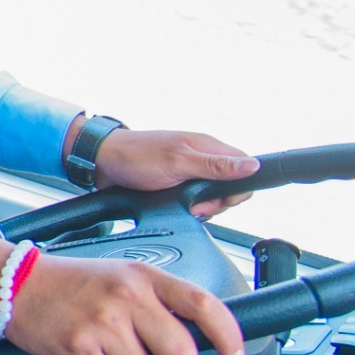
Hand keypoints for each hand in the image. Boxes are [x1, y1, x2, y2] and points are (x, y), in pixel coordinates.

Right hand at [0, 244, 247, 354]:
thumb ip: (160, 300)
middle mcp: (127, 297)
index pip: (204, 306)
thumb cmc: (72, 282)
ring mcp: (102, 323)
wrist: (16, 282)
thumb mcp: (122, 275)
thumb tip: (197, 337)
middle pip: (181, 353)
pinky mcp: (77, 347)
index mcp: (144, 277)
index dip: (229, 337)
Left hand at [93, 128, 259, 217]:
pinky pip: (195, 198)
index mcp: (207, 146)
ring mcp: (189, 170)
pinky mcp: (176, 182)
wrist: (101, 163)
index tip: (219, 200)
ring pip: (212, 195)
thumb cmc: (135, 157)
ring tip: (185, 208)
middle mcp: (201, 157)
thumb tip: (252, 165)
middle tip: (197, 207)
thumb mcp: (178, 163)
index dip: (239, 188)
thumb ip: (216, 166)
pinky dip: (190, 207)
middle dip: (217, 202)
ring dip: (202, 207)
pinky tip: (179, 208)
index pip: (245, 166)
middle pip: (230, 185)